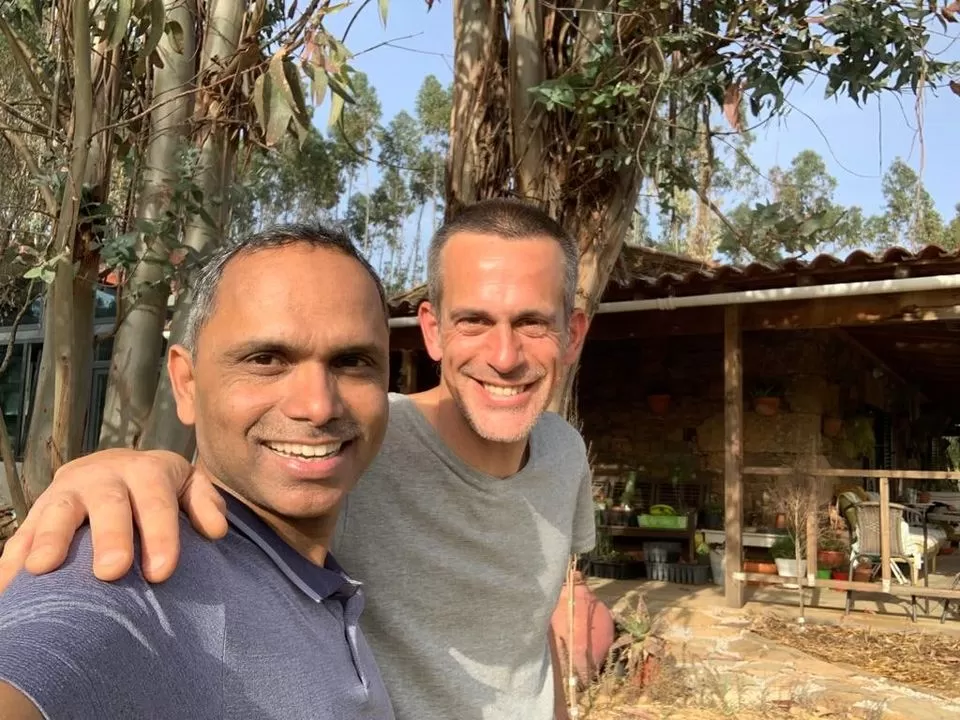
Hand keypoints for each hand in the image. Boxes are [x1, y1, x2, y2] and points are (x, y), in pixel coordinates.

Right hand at [0, 449, 226, 591]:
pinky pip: (22, 534)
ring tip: (42, 570)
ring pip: (57, 511)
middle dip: (109, 536)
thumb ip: (204, 503)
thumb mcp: (188, 485)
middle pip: (107, 503)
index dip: (160, 534)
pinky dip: (13, 558)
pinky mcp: (38, 512)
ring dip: (49, 539)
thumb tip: (217, 530)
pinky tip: (8, 585)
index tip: (161, 572)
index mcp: (145, 471)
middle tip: (111, 572)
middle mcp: (103, 477)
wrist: (116, 467)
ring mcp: (66, 493)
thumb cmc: (159, 488)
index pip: (156, 500)